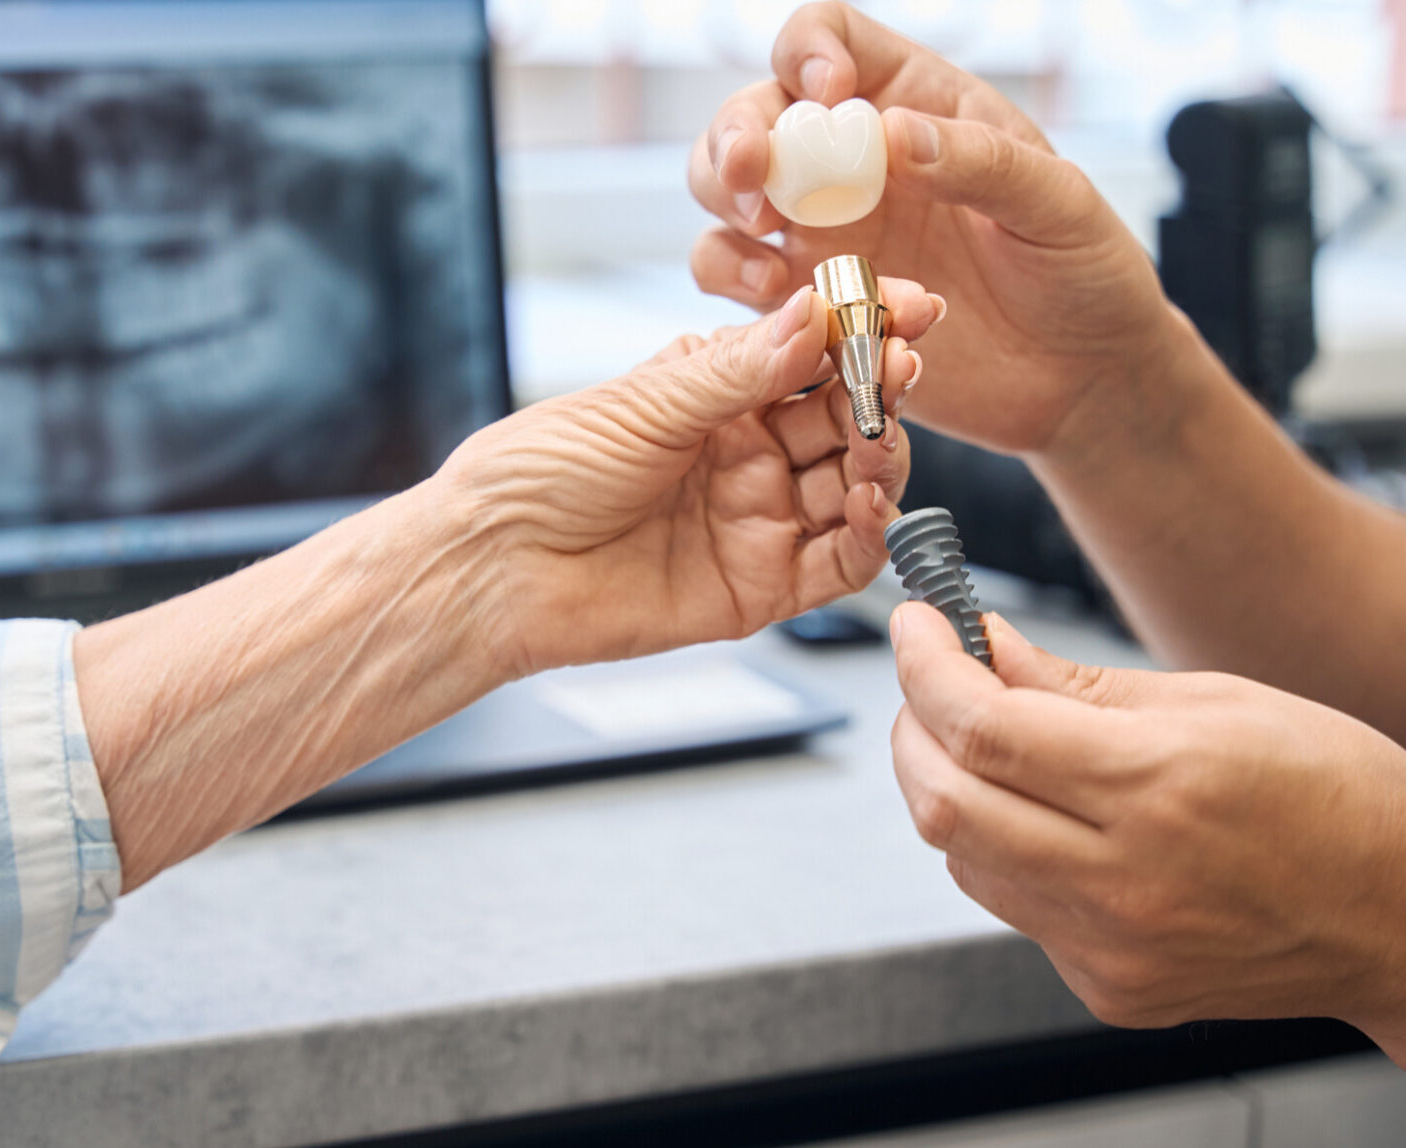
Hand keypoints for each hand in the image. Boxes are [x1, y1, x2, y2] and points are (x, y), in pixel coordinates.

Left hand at [436, 283, 938, 677]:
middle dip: (881, 390)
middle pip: (846, 418)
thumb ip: (739, 368)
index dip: (866, 328)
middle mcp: (748, 453)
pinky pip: (839, 563)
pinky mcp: (760, 587)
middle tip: (903, 367)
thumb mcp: (644, 403)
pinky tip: (872, 504)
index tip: (914, 304)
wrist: (491, 566)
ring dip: (883, 458)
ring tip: (882, 437)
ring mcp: (758, 519)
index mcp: (719, 392)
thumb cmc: (541, 471)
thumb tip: (816, 313)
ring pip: (855, 487)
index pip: (814, 352)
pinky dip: (869, 536)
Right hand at [689, 2, 1186, 455]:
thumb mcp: (1057, 203)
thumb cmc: (1083, 271)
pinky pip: (737, 283)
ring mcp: (823, 233)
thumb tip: (891, 132)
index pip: (826, 41)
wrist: (1082, 377)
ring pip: (724, 195)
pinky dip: (738, 286)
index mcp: (912, 103)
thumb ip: (978, 161)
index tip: (829, 94)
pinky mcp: (809, 303)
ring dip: (724, 207)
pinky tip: (785, 301)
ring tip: (766, 239)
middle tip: (753, 177)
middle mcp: (850, 162)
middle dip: (734, 138)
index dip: (808, 53)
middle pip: (750, 115)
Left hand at [887, 600, 1405, 1032]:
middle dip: (913, 726)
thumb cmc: (1340, 795)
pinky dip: (1006, 849)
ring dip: (953, 788)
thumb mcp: (1216, 700)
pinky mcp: (1110, 989)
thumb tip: (979, 646)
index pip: (981, 726)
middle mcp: (1126, 879)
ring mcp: (1114, 947)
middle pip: (943, 801)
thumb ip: (1076, 684)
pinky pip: (1015, 907)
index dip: (924, 666)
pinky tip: (1052, 819)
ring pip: (965, 857)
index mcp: (1159, 785)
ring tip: (996, 745)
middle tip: (933, 681)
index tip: (915, 625)